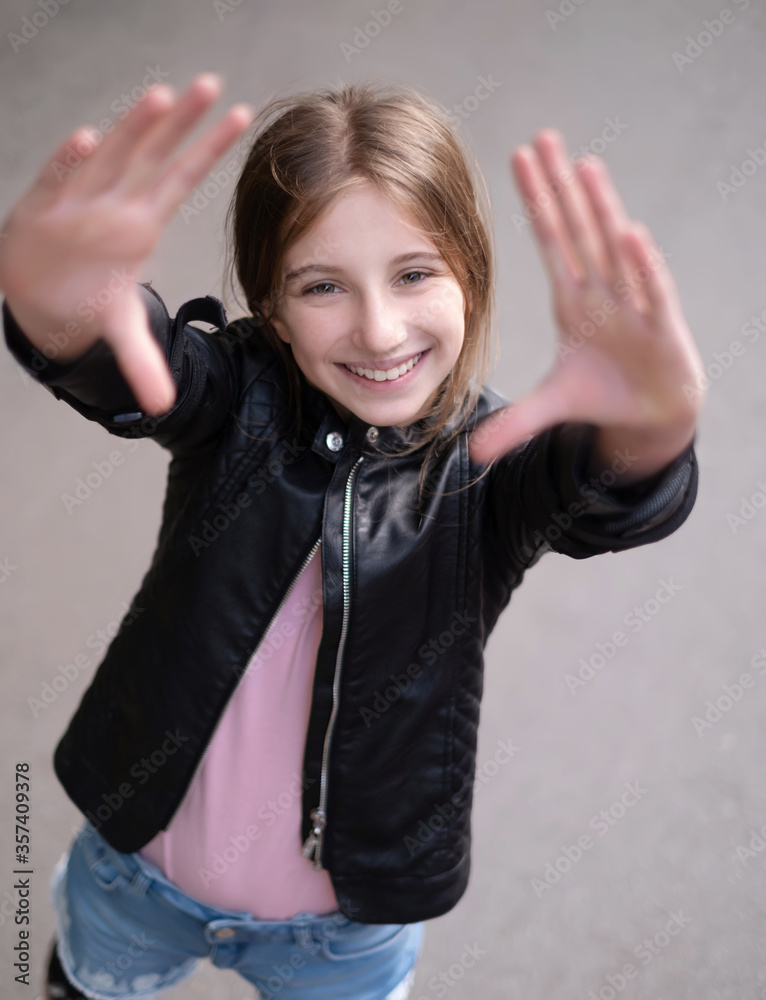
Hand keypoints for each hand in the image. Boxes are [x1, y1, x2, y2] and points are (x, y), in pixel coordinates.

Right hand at [0, 74, 252, 415]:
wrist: (35, 293)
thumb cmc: (84, 294)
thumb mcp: (120, 330)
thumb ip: (145, 362)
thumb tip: (166, 406)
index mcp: (141, 222)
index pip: (183, 178)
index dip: (211, 149)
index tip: (242, 116)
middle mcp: (116, 202)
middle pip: (154, 154)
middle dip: (182, 122)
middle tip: (212, 86)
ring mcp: (81, 200)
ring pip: (111, 156)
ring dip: (135, 128)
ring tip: (163, 98)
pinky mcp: (43, 207)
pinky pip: (58, 180)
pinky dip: (70, 163)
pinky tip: (87, 141)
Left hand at [468, 129, 705, 473]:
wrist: (653, 413)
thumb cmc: (604, 393)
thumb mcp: (551, 408)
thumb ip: (513, 424)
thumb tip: (471, 453)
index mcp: (574, 300)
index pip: (551, 241)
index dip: (536, 201)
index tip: (519, 158)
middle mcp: (603, 291)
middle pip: (577, 231)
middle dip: (560, 187)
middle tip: (543, 138)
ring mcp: (633, 304)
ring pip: (613, 249)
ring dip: (599, 210)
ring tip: (584, 167)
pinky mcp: (660, 328)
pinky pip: (650, 291)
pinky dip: (641, 265)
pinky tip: (630, 235)